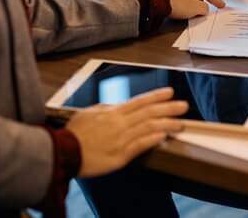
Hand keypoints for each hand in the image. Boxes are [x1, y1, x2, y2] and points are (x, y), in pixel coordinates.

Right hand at [66, 87, 187, 176]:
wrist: (63, 152)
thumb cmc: (74, 134)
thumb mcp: (88, 114)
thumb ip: (104, 110)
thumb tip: (116, 107)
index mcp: (112, 112)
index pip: (139, 101)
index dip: (156, 96)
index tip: (169, 92)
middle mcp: (119, 123)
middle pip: (148, 113)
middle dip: (168, 108)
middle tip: (184, 106)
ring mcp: (121, 139)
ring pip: (148, 128)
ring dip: (166, 124)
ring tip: (180, 123)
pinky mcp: (120, 155)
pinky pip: (139, 146)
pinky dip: (152, 140)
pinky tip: (163, 136)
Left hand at [162, 0, 225, 18]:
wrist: (157, 3)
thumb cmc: (177, 4)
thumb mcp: (196, 8)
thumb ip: (205, 8)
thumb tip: (204, 8)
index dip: (217, 0)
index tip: (222, 5)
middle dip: (202, 3)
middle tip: (205, 11)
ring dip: (192, 5)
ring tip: (191, 13)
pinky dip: (184, 5)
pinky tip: (181, 11)